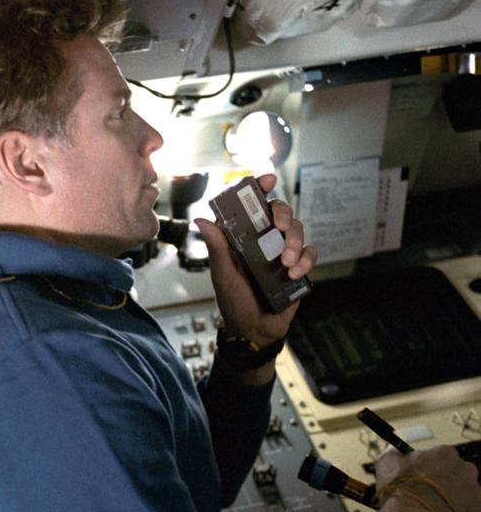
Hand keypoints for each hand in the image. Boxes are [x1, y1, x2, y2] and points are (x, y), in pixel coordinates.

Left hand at [194, 173, 316, 345]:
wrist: (253, 331)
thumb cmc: (233, 301)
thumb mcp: (222, 274)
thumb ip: (217, 248)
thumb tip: (202, 219)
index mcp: (243, 236)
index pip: (252, 205)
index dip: (260, 189)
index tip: (268, 180)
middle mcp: (264, 240)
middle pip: (281, 212)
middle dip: (283, 213)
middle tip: (278, 226)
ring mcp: (283, 252)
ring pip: (298, 230)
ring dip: (294, 242)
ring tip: (285, 263)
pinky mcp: (298, 267)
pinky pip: (310, 253)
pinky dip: (305, 260)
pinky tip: (294, 273)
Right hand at [370, 444, 480, 511]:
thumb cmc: (401, 490)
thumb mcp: (387, 463)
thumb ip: (393, 452)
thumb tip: (394, 451)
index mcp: (445, 453)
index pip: (440, 457)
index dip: (429, 469)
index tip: (421, 479)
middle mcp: (465, 469)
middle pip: (456, 475)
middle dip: (445, 485)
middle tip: (428, 497)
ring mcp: (475, 492)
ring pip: (464, 495)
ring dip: (453, 502)